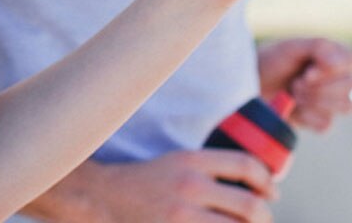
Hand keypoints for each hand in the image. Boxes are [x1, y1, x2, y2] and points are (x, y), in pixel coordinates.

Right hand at [91, 150, 277, 222]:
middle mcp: (190, 186)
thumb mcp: (176, 163)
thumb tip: (256, 188)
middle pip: (251, 206)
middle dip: (264, 218)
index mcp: (190, 160)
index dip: (267, 180)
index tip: (272, 192)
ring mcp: (183, 215)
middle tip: (261, 220)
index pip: (244, 164)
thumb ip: (210, 171)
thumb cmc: (146, 182)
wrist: (105, 197)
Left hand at [258, 37, 351, 130]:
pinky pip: (324, 124)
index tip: (308, 74)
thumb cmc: (273, 59)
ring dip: (312, 99)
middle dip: (318, 88)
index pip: (350, 68)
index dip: (331, 75)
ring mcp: (333, 101)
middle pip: (350, 92)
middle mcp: (341, 79)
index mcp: (338, 58)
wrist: (252, 80)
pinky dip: (305, 115)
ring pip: (343, 107)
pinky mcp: (320, 120)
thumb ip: (319, 48)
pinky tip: (294, 105)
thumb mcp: (292, 47)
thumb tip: (339, 62)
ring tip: (294, 90)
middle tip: (296, 82)